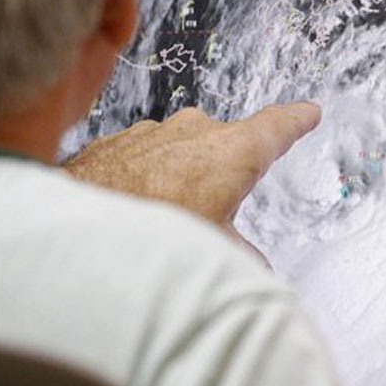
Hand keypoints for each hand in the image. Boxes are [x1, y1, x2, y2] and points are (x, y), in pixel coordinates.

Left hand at [63, 102, 320, 252]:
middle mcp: (196, 131)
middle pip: (227, 144)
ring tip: (170, 214)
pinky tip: (138, 205)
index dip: (297, 120)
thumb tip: (256, 273)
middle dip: (226, 171)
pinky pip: (148, 154)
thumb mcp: (217, 253)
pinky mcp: (120, 140)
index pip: (278, 126)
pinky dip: (150, 175)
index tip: (309, 112)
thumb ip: (244, 258)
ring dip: (184, 175)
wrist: (76, 229)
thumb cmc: (154, 231)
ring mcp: (154, 132)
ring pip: (184, 150)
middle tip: (217, 208)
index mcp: (233, 152)